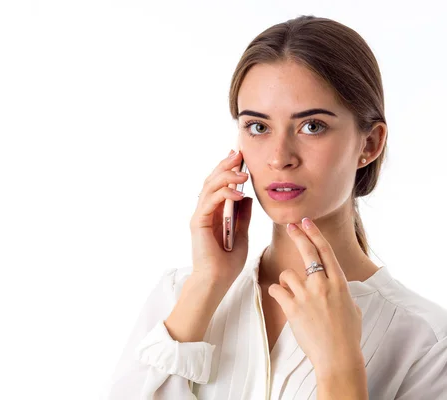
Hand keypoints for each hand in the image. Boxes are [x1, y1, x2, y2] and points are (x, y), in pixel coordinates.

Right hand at [189, 149, 252, 285]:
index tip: (239, 155)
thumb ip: (243, 215)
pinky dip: (224, 194)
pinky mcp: (198, 222)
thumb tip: (248, 197)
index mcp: (215, 212)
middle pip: (212, 180)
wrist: (217, 281)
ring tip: (243, 173)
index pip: (219, 184)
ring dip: (226, 176)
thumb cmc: (228, 262)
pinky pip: (210, 202)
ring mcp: (200, 215)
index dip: (228, 168)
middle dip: (226, 165)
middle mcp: (205, 211)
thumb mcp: (242, 233)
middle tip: (239, 153)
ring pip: (210, 187)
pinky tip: (238, 193)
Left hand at [268, 217, 363, 372]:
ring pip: (287, 274)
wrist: (338, 357)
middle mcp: (323, 285)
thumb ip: (340, 292)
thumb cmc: (347, 335)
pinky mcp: (292, 308)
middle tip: (291, 226)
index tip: (307, 222)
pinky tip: (282, 299)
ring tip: (293, 294)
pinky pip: (276, 290)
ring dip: (287, 281)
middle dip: (298, 235)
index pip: (326, 250)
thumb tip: (333, 286)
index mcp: (339, 283)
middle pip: (307, 251)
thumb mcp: (352, 307)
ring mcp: (307, 296)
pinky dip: (277, 293)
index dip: (315, 233)